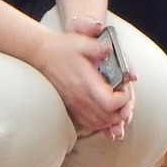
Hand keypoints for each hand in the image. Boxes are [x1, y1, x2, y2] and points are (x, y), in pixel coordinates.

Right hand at [34, 22, 133, 137]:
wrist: (41, 54)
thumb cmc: (61, 48)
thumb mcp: (81, 42)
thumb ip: (99, 47)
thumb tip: (110, 49)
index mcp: (86, 82)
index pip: (110, 103)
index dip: (123, 99)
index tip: (124, 89)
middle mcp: (81, 98)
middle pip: (108, 118)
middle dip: (121, 110)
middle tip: (124, 97)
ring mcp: (75, 105)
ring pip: (100, 124)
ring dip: (112, 118)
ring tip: (117, 105)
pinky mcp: (71, 107)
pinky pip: (89, 123)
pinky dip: (101, 123)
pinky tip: (104, 114)